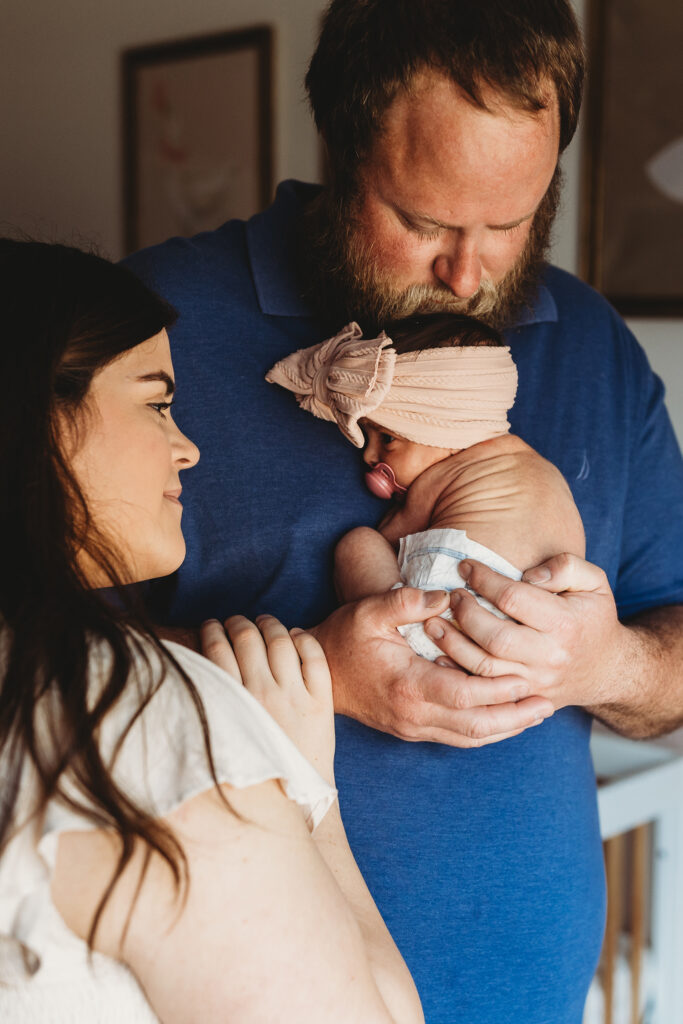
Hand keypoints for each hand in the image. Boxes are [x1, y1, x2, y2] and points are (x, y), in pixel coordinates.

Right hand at [200, 615, 334, 783]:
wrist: (296, 800)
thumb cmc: (254, 773)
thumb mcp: (223, 739)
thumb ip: (212, 706)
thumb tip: (193, 677)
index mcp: (235, 704)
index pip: (217, 650)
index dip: (211, 631)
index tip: (210, 625)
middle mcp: (264, 695)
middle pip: (247, 638)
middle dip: (237, 623)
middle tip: (234, 621)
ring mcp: (296, 696)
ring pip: (281, 641)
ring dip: (269, 624)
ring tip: (263, 622)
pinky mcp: (322, 702)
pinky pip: (315, 656)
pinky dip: (303, 639)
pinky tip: (295, 635)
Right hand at [310, 587, 553, 746]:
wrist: (320, 675)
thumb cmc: (343, 639)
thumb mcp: (367, 611)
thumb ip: (404, 601)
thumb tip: (442, 595)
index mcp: (406, 685)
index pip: (463, 695)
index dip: (497, 690)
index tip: (526, 677)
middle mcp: (413, 714)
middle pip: (475, 725)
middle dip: (514, 716)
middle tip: (547, 703)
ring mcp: (413, 727)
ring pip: (469, 738)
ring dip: (506, 728)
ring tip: (537, 713)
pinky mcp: (413, 730)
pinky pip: (458, 737)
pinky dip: (486, 731)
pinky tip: (505, 720)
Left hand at [424, 554, 626, 712]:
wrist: (605, 670)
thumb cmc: (592, 618)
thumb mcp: (595, 582)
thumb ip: (567, 566)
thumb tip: (530, 575)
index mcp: (565, 623)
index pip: (513, 598)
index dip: (484, 579)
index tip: (466, 566)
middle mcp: (549, 657)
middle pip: (494, 637)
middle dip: (465, 613)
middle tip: (451, 595)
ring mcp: (533, 682)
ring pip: (483, 668)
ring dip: (452, 643)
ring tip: (433, 621)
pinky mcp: (520, 698)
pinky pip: (482, 691)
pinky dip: (456, 674)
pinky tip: (438, 655)